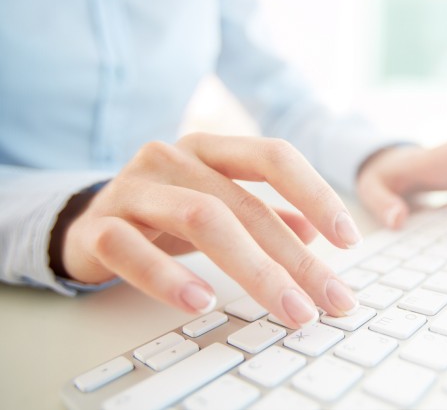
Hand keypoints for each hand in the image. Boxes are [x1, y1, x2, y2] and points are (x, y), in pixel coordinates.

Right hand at [61, 133, 360, 326]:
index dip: (317, 193)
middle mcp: (172, 158)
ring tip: (287, 308)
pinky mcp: (98, 226)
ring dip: (253, 269)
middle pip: (245, 204)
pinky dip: (168, 278)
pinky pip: (132, 248)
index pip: (274, 157)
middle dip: (295, 258)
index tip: (350, 239)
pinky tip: (202, 302)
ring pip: (200, 219)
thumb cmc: (165, 213)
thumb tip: (316, 233)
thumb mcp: (219, 206)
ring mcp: (133, 188)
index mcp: (210, 150)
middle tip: (329, 298)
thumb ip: (265, 214)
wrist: (84, 222)